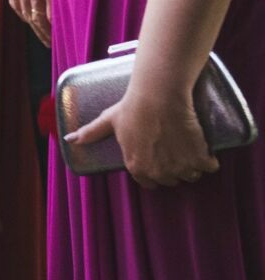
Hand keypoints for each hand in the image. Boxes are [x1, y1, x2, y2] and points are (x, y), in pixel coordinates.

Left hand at [9, 0, 51, 46]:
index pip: (16, 5)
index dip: (25, 17)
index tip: (34, 26)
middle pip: (27, 15)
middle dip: (37, 31)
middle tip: (46, 42)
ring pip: (38, 17)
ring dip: (46, 32)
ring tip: (53, 42)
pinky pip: (50, 12)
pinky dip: (55, 24)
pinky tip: (61, 31)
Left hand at [67, 86, 218, 188]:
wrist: (159, 96)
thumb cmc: (131, 108)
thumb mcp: (108, 121)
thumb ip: (90, 133)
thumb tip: (70, 139)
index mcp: (137, 167)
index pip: (149, 182)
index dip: (154, 171)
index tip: (159, 159)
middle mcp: (159, 172)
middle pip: (172, 180)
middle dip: (174, 169)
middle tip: (173, 150)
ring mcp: (180, 167)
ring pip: (191, 175)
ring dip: (192, 165)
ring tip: (187, 148)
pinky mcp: (200, 158)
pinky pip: (209, 167)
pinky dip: (209, 160)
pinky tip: (204, 149)